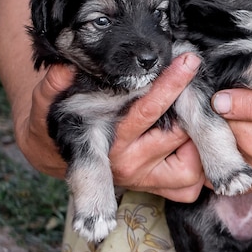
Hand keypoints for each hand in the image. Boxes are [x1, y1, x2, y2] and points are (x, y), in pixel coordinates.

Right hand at [17, 53, 205, 202]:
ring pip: (191, 166)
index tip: (188, 61)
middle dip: (193, 107)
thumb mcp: (48, 101)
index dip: (169, 85)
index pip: (146, 111)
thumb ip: (52, 85)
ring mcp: (143, 181)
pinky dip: (200, 170)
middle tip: (203, 83)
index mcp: (105, 141)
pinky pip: (188, 189)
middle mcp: (128, 164)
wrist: (55, 156)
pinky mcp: (155, 190)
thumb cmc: (58, 120)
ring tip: (200, 112)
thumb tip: (64, 69)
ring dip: (200, 140)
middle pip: (177, 134)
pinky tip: (196, 143)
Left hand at [211, 84, 251, 189]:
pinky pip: (235, 171)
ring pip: (220, 156)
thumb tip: (219, 101)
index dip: (203, 99)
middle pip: (212, 139)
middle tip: (202, 96)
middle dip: (205, 119)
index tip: (199, 83)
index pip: (214, 119)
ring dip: (215, 138)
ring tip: (218, 114)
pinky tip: (235, 136)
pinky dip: (228, 155)